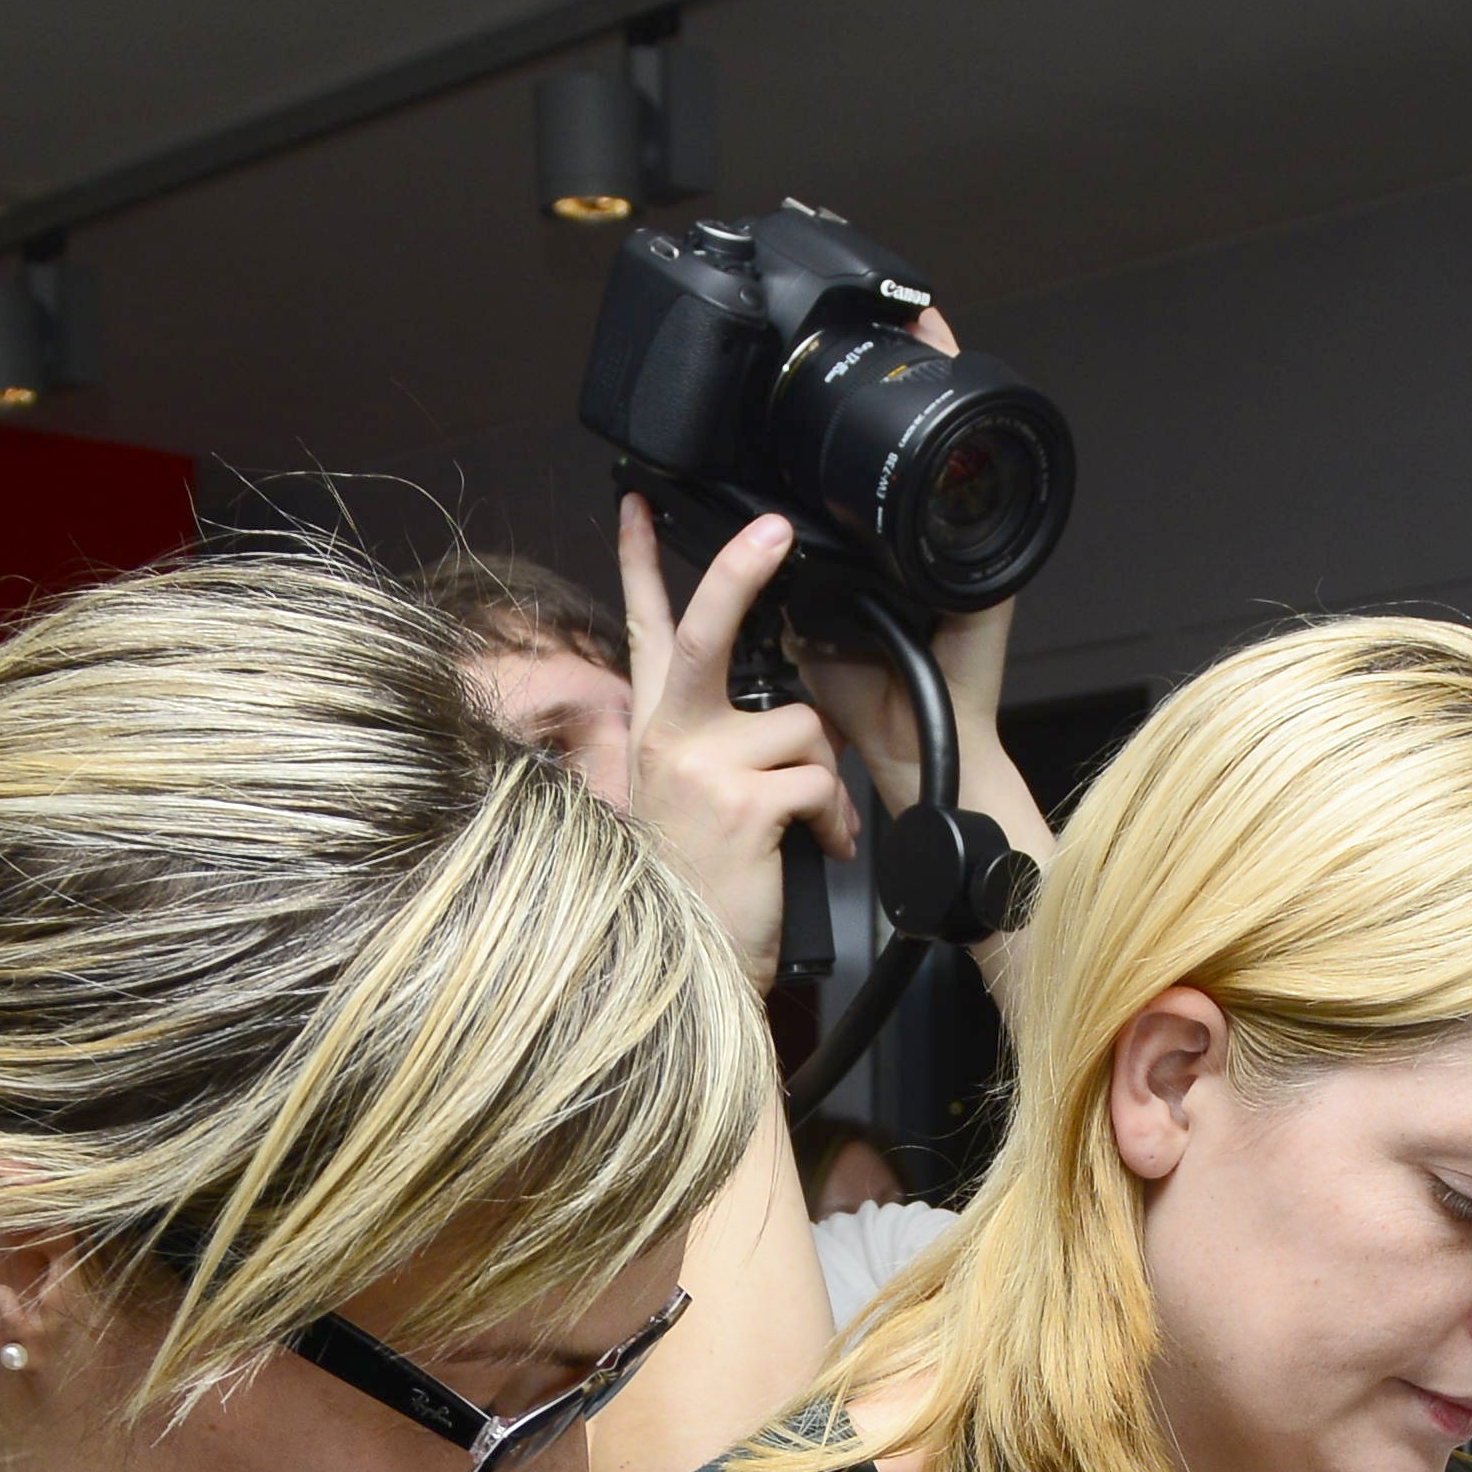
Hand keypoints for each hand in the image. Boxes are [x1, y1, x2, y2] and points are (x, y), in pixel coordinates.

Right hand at [610, 494, 854, 991]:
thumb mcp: (696, 802)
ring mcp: (701, 765)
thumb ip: (720, 745)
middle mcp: (669, 737)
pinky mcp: (742, 799)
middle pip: (707, 627)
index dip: (637, 562)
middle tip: (773, 529)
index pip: (646, 631)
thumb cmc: (701, 889)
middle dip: (740, 569)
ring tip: (807, 825)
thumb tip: (786, 713)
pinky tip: (816, 846)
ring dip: (825, 777)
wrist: (689, 968)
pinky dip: (834, 815)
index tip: (637, 503)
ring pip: (802, 725)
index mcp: (658, 730)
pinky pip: (818, 777)